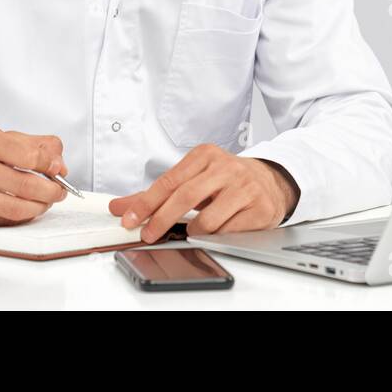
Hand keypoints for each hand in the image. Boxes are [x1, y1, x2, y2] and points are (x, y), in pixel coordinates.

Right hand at [0, 126, 69, 226]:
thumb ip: (34, 144)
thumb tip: (59, 162)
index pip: (29, 155)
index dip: (51, 164)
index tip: (58, 168)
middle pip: (26, 185)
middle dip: (52, 190)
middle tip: (59, 190)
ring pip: (17, 209)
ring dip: (40, 207)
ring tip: (45, 201)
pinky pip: (4, 222)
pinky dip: (21, 217)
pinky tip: (23, 208)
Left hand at [107, 144, 299, 243]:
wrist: (270, 182)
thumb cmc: (225, 181)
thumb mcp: (193, 178)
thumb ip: (157, 193)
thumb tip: (121, 206)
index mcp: (205, 155)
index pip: (169, 180)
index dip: (146, 202)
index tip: (129, 219)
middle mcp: (226, 167)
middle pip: (185, 196)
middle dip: (161, 219)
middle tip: (148, 235)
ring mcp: (245, 187)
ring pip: (207, 219)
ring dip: (194, 230)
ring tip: (195, 228)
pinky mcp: (260, 208)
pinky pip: (228, 231)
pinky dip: (217, 236)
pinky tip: (219, 229)